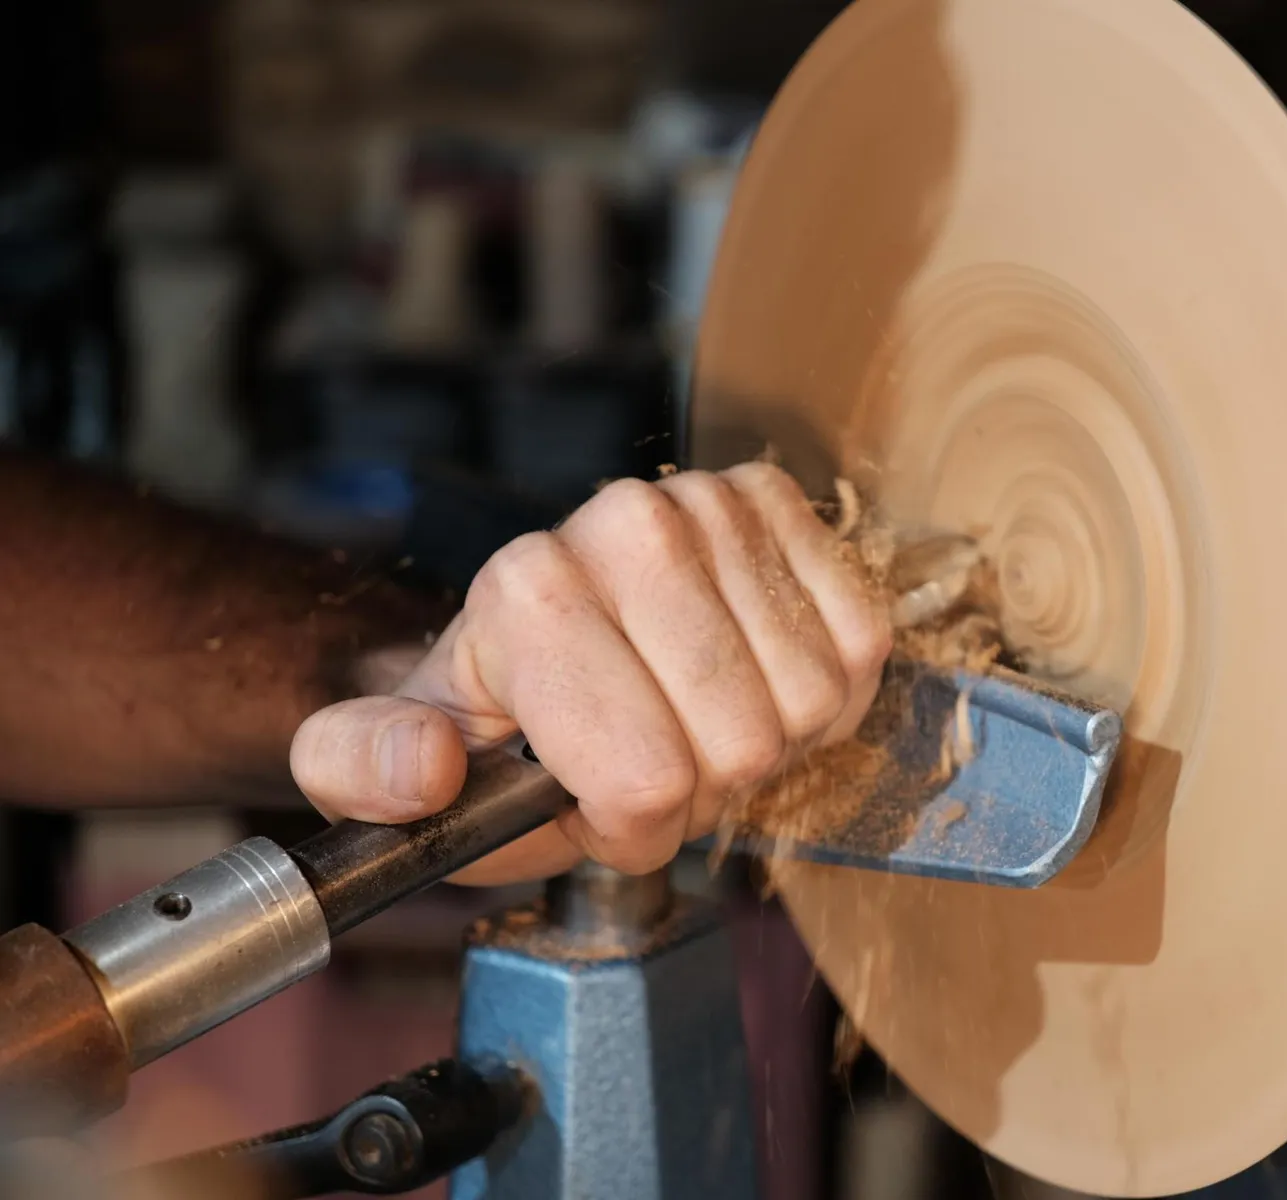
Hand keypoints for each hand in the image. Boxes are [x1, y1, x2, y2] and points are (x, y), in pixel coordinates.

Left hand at [289, 463, 891, 883]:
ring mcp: (712, 504)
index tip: (590, 801)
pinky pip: (860, 643)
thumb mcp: (384, 760)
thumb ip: (363, 771)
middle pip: (740, 745)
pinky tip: (755, 676)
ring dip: (768, 741)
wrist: (558, 630)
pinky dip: (823, 691)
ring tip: (697, 719)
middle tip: (651, 759)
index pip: (644, 775)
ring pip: (810, 701)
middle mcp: (625, 522)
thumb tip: (423, 771)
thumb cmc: (494, 715)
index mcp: (526, 588)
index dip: (629, 823)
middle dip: (703, 788)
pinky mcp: (782, 502)